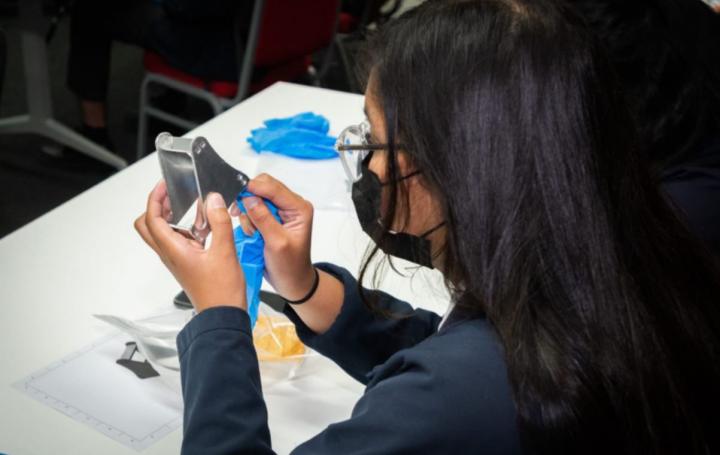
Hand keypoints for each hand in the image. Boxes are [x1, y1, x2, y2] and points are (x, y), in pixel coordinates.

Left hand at [135, 181, 246, 312]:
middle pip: (148, 226)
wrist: (223, 315)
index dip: (155, 198)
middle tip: (172, 195)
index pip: (151, 218)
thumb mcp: (225, 251)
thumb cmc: (221, 291)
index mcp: (173, 250)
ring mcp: (176, 259)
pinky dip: (184, 227)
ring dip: (170, 216)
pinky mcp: (186, 263)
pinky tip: (204, 225)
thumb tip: (213, 199)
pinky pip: (176, 240)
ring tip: (191, 206)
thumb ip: (219, 221)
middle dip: (156, 206)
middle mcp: (170, 254)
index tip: (165, 185)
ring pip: (161, 233)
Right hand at [232, 174, 315, 300]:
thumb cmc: (290, 266)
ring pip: (255, 198)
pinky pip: (253, 210)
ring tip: (252, 233)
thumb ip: (263, 219)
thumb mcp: (277, 243)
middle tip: (239, 215)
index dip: (254, 188)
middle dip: (249, 201)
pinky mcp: (270, 218)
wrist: (292, 281)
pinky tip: (252, 233)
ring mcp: (280, 211)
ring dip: (248, 213)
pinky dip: (248, 219)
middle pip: (263, 187)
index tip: (236, 194)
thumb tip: (249, 198)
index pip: (274, 187)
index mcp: (299, 208)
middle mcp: (290, 206)